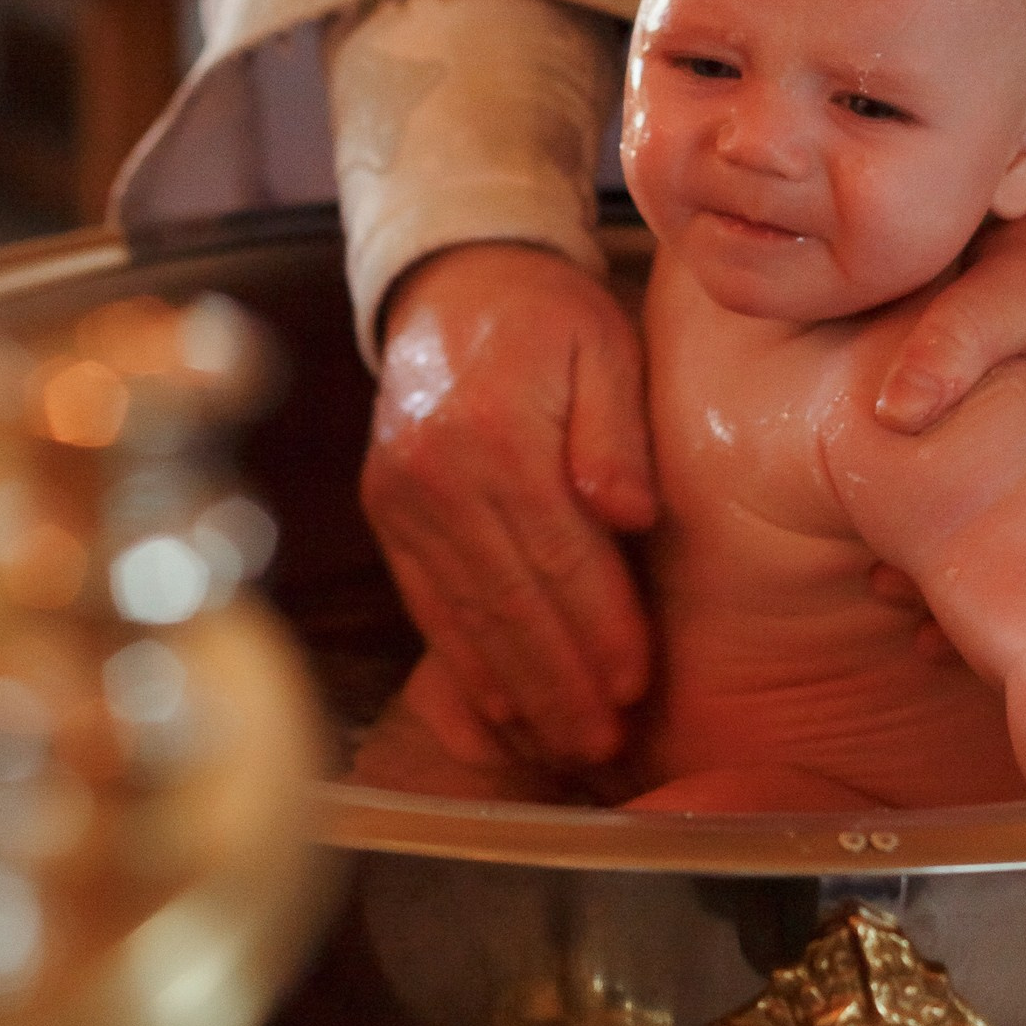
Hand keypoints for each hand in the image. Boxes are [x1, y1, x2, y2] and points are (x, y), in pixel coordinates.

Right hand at [361, 244, 656, 770]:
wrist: (453, 283)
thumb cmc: (547, 314)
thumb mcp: (603, 342)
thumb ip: (617, 429)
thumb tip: (627, 515)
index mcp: (495, 432)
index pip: (559, 555)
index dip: (600, 627)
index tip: (638, 683)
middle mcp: (435, 476)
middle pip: (508, 601)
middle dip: (561, 683)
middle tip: (606, 742)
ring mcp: (401, 500)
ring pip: (465, 616)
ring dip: (518, 690)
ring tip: (566, 743)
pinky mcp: (388, 516)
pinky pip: (429, 604)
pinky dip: (466, 663)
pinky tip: (501, 709)